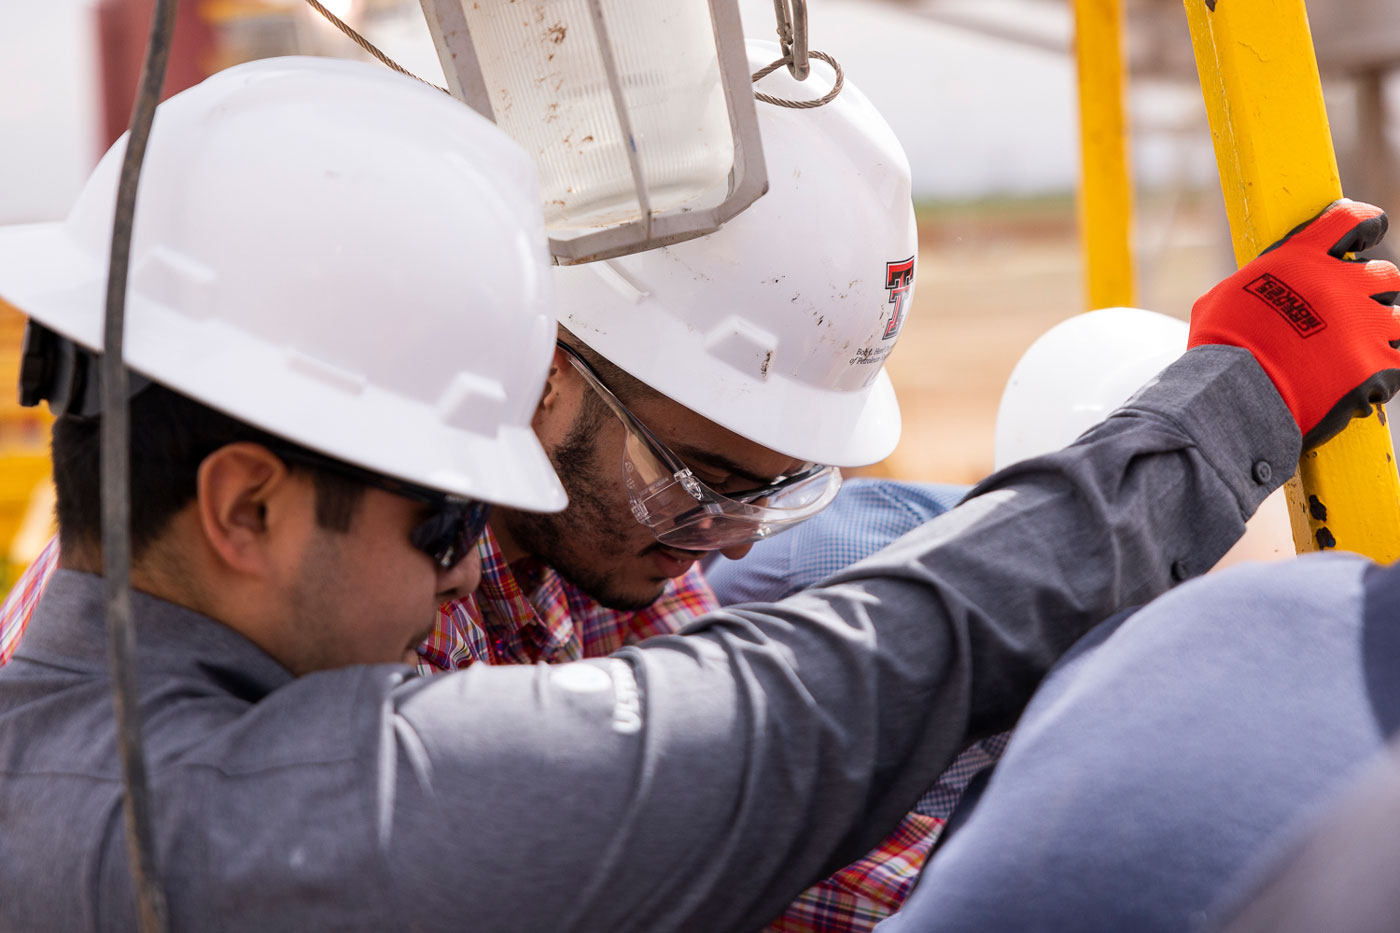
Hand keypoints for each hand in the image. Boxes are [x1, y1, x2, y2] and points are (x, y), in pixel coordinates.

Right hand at [1187, 199, 1399, 448]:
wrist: (1235, 391)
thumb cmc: (1219, 344)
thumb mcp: (1222, 298)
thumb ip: (1251, 287)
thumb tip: (1249, 296)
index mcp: (1304, 258)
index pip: (1351, 221)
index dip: (1363, 225)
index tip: (1367, 232)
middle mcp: (1343, 283)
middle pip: (1384, 274)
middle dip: (1368, 291)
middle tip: (1348, 311)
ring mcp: (1365, 324)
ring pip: (1394, 319)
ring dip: (1377, 331)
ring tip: (1353, 350)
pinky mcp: (1376, 365)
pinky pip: (1394, 364)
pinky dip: (1378, 371)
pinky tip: (1356, 381)